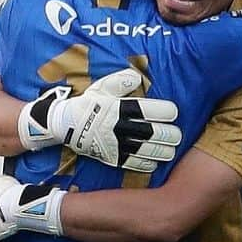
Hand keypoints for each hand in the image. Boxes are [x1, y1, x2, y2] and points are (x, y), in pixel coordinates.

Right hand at [18, 69, 180, 172]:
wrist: (63, 124)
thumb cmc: (87, 103)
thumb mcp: (101, 87)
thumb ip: (120, 81)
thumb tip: (136, 76)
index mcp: (118, 108)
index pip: (146, 109)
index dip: (163, 111)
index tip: (173, 112)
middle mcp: (118, 126)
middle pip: (149, 132)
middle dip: (167, 134)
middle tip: (178, 134)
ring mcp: (114, 143)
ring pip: (143, 149)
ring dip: (160, 151)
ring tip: (172, 150)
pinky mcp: (109, 156)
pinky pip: (130, 162)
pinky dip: (145, 164)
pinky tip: (155, 163)